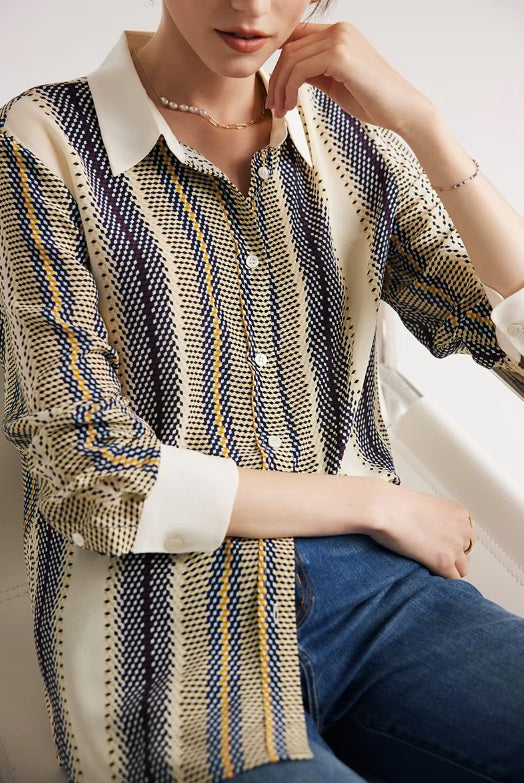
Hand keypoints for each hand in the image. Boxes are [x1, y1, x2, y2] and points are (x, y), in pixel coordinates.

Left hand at [266, 21, 436, 136]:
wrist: (399, 110)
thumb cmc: (370, 99)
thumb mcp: (333, 81)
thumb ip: (313, 71)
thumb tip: (287, 74)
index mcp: (338, 33)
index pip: (296, 39)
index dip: (279, 64)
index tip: (274, 93)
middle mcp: (338, 30)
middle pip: (289, 49)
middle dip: (276, 80)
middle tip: (273, 107)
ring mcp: (340, 39)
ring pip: (291, 59)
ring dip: (281, 88)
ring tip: (281, 111)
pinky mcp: (340, 55)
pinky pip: (300, 69)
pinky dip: (290, 89)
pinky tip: (291, 106)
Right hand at [366, 481, 475, 578]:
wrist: (385, 508)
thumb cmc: (395, 504)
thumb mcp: (425, 505)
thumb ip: (435, 519)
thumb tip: (431, 532)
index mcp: (458, 512)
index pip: (466, 535)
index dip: (451, 542)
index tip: (440, 545)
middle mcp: (462, 528)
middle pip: (466, 552)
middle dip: (452, 555)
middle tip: (432, 556)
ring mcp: (454, 546)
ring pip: (462, 568)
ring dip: (448, 569)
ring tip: (430, 567)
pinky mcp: (444, 562)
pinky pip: (452, 578)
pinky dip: (442, 579)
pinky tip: (428, 574)